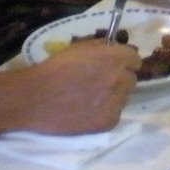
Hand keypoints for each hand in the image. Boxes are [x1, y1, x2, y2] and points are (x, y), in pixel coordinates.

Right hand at [20, 40, 139, 134]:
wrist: (34, 98)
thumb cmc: (54, 68)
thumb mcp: (79, 48)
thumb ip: (102, 47)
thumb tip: (114, 48)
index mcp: (115, 58)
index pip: (135, 60)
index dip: (124, 62)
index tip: (114, 66)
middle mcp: (120, 79)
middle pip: (130, 79)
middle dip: (118, 79)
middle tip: (99, 83)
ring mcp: (116, 102)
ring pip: (123, 98)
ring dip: (112, 97)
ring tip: (89, 99)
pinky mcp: (108, 122)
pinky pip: (114, 114)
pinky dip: (104, 113)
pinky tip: (86, 111)